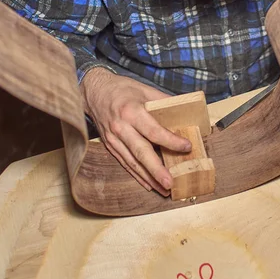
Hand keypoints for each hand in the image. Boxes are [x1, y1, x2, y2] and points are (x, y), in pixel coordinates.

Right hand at [80, 68, 191, 194]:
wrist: (93, 91)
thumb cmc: (121, 89)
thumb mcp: (144, 89)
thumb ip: (164, 101)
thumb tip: (186, 110)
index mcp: (131, 111)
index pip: (153, 131)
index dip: (170, 141)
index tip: (187, 147)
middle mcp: (121, 128)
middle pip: (141, 152)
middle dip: (156, 170)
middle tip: (170, 183)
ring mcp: (113, 139)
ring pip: (132, 162)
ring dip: (148, 178)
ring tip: (164, 189)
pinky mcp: (110, 145)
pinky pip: (124, 163)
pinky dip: (137, 175)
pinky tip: (148, 184)